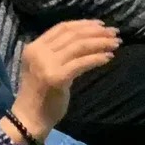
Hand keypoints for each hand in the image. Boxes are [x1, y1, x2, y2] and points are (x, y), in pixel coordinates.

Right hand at [12, 21, 119, 141]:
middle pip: (74, 35)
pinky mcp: (57, 77)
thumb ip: (58, 51)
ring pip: (80, 46)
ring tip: (116, 44)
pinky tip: (108, 57)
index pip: (63, 27)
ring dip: (101, 42)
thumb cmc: (40, 94)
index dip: (84, 24)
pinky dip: (98, 58)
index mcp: (34, 47)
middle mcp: (39, 52)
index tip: (101, 25)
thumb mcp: (44, 65)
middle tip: (115, 33)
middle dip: (97, 32)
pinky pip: (82, 62)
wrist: (28, 120)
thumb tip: (89, 36)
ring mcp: (47, 65)